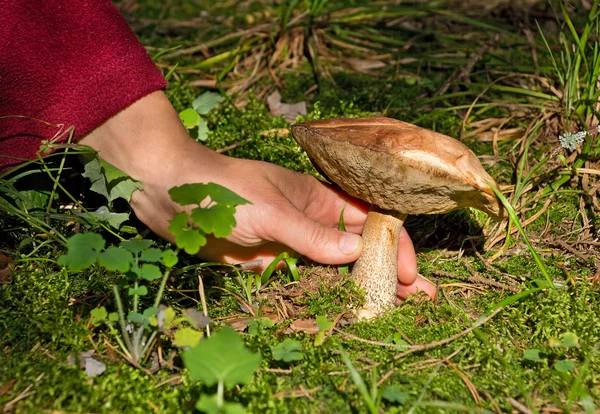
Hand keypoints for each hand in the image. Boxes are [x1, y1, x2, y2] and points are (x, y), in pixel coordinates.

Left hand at [80, 91, 435, 300]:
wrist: (170, 192)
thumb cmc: (222, 188)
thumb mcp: (272, 210)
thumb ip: (312, 234)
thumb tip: (357, 253)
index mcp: (319, 198)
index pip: (369, 222)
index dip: (392, 246)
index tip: (409, 273)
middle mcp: (311, 222)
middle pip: (357, 249)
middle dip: (387, 270)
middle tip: (420, 297)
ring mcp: (292, 245)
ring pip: (335, 268)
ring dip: (362, 286)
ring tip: (394, 310)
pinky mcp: (271, 264)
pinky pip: (305, 282)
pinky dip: (327, 295)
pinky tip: (346, 311)